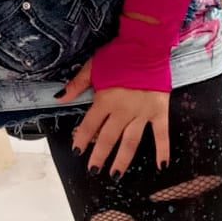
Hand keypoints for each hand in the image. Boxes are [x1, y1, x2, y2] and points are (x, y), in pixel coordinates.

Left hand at [56, 57, 169, 177]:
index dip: (82, 138)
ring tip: (115, 174)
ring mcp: (142, 112)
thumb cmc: (118, 55)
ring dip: (122, 159)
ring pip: (131, 141)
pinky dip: (162, 150)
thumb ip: (76, 84)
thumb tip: (59, 98)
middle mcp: (123, 110)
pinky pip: (161, 134)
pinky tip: (161, 166)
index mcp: (105, 99)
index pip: (90, 124)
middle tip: (93, 170)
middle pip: (108, 137)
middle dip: (99, 155)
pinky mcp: (159, 111)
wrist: (146, 46)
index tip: (76, 151)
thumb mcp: (93, 66)